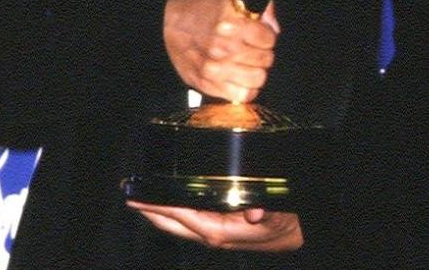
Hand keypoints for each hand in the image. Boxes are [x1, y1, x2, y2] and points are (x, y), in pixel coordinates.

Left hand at [127, 201, 302, 251]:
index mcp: (221, 230)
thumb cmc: (288, 222)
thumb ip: (264, 211)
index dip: (158, 207)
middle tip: (129, 195)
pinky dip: (176, 211)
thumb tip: (253, 210)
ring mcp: (216, 232)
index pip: (182, 216)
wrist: (299, 233)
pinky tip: (172, 202)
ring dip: (160, 212)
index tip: (138, 199)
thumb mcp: (278, 213)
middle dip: (150, 212)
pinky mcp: (221, 228)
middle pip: (174, 224)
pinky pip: (191, 220)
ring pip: (180, 223)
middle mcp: (214, 233)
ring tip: (143, 198)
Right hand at [163, 0, 278, 102]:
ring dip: (256, 71)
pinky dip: (245, 88)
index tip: (260, 35)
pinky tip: (240, 76)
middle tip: (253, 47)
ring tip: (248, 62)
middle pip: (265, 60)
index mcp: (229, 24)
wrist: (168, 25)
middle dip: (263, 52)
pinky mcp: (208, 84)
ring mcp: (215, 69)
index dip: (267, 35)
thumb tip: (273, 24)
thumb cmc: (200, 8)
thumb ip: (258, 4)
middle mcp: (222, 48)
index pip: (269, 39)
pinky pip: (242, 95)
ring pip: (257, 80)